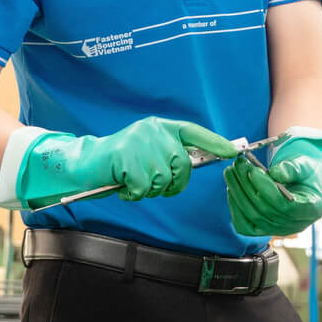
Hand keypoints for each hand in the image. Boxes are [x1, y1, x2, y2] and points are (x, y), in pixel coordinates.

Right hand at [26, 117, 239, 204]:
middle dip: (171, 183)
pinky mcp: (128, 159)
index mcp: (161, 127)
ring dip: (148, 189)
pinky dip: (133, 194)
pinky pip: (143, 189)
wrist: (88, 162)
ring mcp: (141, 144)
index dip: (215, 143)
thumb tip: (195, 164)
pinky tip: (124, 185)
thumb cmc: (122, 161)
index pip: (194, 133)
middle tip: (151, 184)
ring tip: (133, 180)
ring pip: (163, 180)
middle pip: (182, 166)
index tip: (232, 152)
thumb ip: (171, 153)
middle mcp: (154, 131)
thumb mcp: (149, 150)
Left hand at [225, 129, 321, 237]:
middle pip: (265, 211)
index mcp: (311, 209)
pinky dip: (235, 207)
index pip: (286, 207)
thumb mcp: (305, 165)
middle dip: (248, 186)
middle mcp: (295, 225)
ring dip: (238, 193)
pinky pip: (244, 224)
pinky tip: (232, 188)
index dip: (267, 190)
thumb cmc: (305, 173)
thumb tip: (275, 172)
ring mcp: (278, 230)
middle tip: (238, 165)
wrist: (303, 181)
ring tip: (232, 172)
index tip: (253, 172)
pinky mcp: (263, 230)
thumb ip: (292, 169)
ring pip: (252, 217)